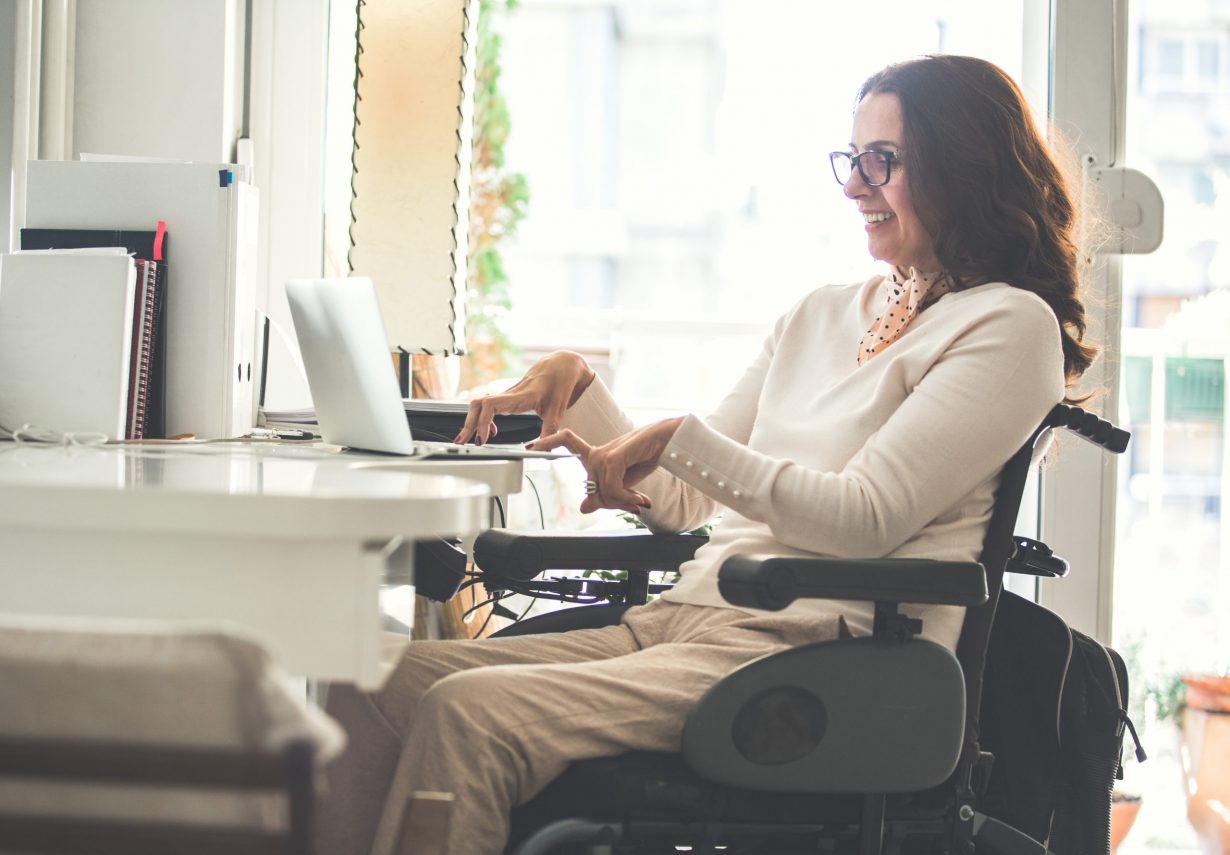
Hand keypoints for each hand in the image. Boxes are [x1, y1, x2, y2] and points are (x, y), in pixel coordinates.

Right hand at [454, 351, 595, 444]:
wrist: (562, 365)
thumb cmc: (559, 383)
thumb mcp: (558, 410)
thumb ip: (549, 432)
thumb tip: (543, 452)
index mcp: (520, 396)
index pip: (491, 405)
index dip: (482, 422)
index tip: (483, 439)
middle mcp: (509, 394)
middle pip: (478, 404)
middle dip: (468, 424)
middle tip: (463, 442)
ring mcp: (506, 395)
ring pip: (479, 404)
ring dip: (472, 421)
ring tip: (470, 439)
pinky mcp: (507, 397)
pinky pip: (487, 406)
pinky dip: (481, 419)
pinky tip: (489, 431)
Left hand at [531, 417, 684, 513]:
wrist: (670, 441)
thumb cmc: (648, 456)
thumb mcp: (625, 482)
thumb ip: (605, 494)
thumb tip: (583, 507)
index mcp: (598, 454)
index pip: (566, 440)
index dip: (548, 442)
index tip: (530, 446)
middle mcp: (598, 452)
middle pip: (592, 489)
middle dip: (613, 504)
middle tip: (634, 505)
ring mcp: (605, 453)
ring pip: (602, 492)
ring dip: (623, 502)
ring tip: (640, 501)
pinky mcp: (614, 457)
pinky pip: (611, 488)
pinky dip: (625, 498)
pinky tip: (640, 499)